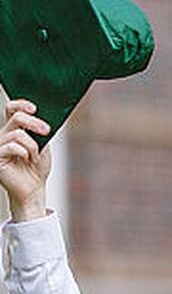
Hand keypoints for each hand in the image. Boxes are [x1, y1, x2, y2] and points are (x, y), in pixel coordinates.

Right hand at [0, 100, 50, 220]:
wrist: (34, 189)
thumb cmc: (37, 168)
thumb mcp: (43, 146)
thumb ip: (39, 131)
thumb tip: (43, 117)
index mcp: (13, 129)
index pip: (11, 109)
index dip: (21, 104)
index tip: (35, 109)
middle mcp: (3, 134)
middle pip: (16, 117)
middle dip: (34, 123)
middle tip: (47, 131)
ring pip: (18, 134)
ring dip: (33, 146)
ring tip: (35, 157)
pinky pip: (12, 147)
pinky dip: (25, 152)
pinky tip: (27, 160)